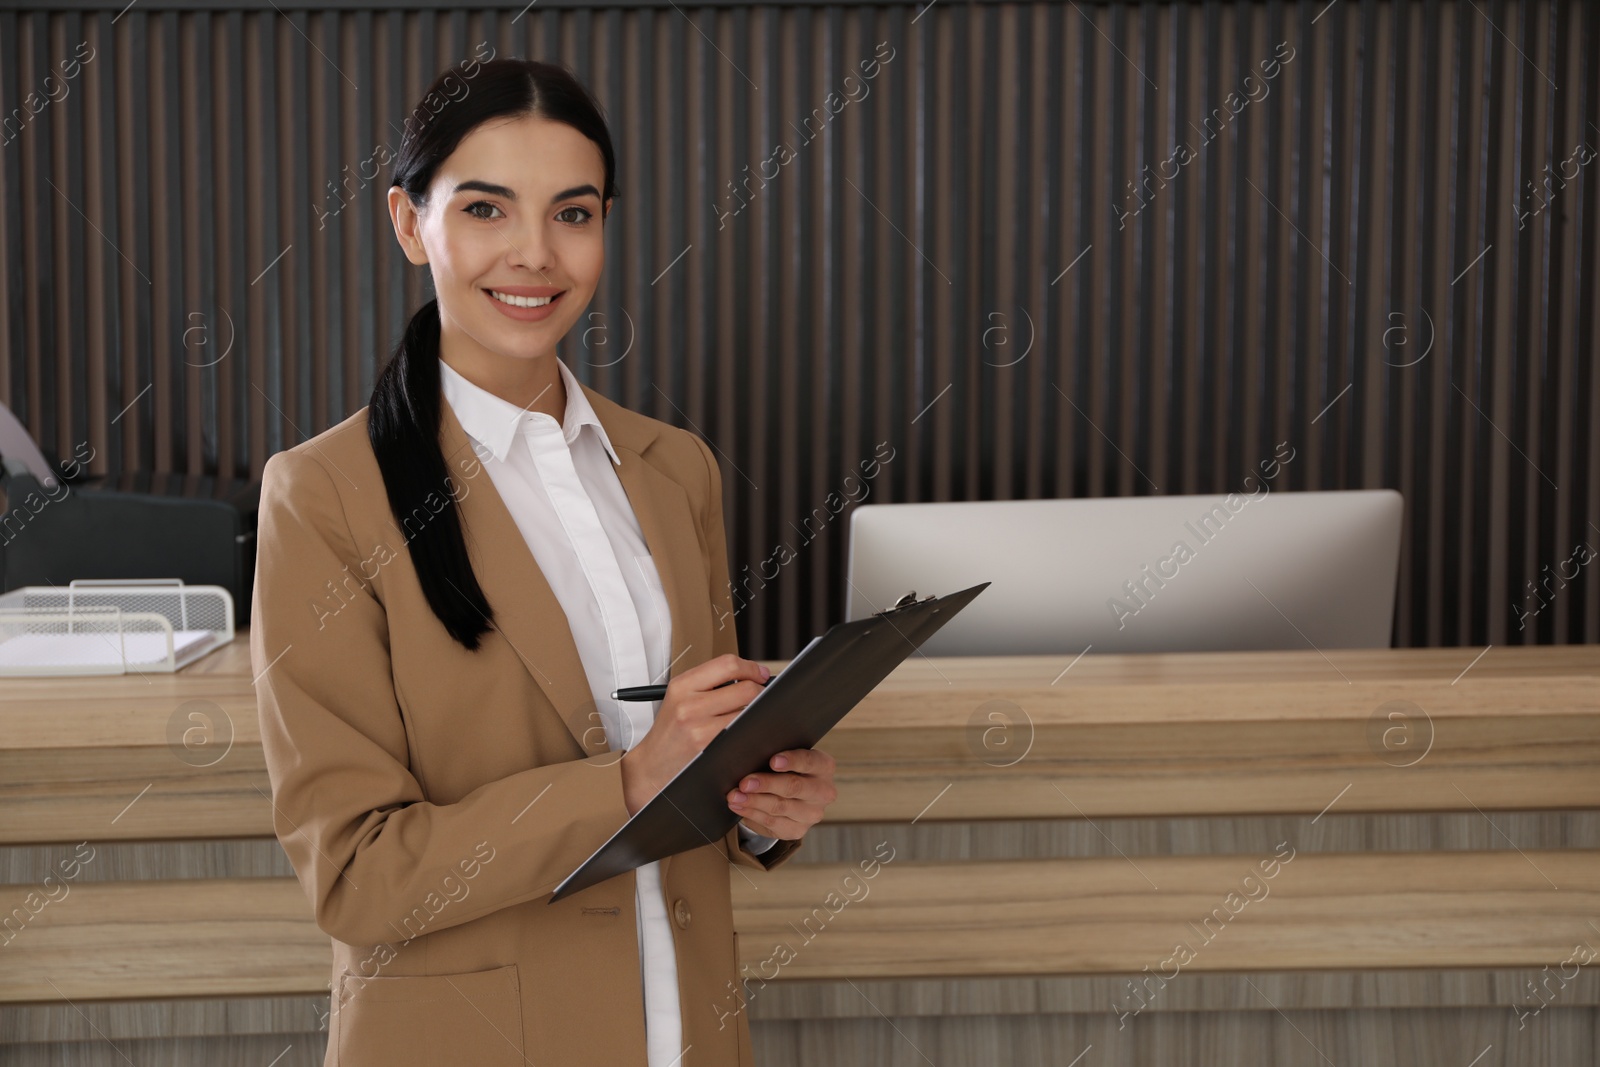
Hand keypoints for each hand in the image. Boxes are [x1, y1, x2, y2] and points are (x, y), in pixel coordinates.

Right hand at [620, 654, 769, 815]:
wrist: (652, 767)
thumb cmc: (671, 732)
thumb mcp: (680, 698)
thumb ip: (710, 682)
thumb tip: (753, 674)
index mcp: (682, 686)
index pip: (728, 664)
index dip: (751, 668)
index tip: (761, 674)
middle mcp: (690, 705)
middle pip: (746, 688)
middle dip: (760, 692)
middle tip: (762, 698)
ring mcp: (700, 729)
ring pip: (749, 713)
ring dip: (757, 714)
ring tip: (751, 717)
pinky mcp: (710, 750)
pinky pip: (743, 734)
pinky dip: (751, 732)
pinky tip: (746, 733)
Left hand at [728, 748, 836, 839]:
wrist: (791, 794)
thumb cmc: (785, 767)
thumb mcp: (785, 755)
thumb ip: (774, 748)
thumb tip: (746, 748)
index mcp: (824, 766)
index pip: (810, 761)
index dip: (792, 761)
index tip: (773, 761)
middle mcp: (823, 791)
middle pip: (794, 787)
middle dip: (766, 784)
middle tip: (745, 782)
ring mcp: (812, 813)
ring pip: (780, 807)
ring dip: (754, 801)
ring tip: (735, 795)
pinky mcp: (798, 830)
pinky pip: (772, 822)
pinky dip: (752, 813)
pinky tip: (739, 806)